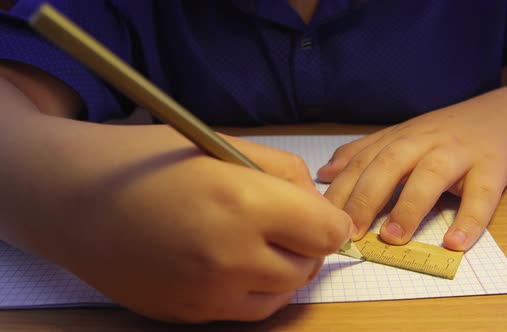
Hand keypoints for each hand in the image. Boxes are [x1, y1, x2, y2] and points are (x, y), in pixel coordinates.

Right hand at [21, 124, 351, 322]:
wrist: (74, 199)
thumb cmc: (148, 160)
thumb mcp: (223, 145)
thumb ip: (284, 172)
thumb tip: (320, 207)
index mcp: (242, 203)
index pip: (325, 231)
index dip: (330, 220)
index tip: (319, 214)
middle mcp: (230, 257)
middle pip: (308, 266)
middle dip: (306, 244)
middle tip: (285, 223)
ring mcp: (208, 294)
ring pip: (282, 294)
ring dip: (284, 270)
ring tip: (258, 243)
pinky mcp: (189, 314)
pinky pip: (246, 310)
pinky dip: (253, 289)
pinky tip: (233, 262)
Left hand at [317, 103, 506, 250]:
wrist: (499, 118)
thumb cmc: (440, 136)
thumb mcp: (399, 138)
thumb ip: (362, 154)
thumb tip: (325, 173)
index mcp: (398, 139)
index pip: (363, 163)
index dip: (343, 190)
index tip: (324, 218)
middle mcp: (424, 143)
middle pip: (391, 165)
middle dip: (367, 197)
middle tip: (351, 232)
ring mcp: (458, 153)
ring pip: (431, 176)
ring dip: (410, 207)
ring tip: (393, 238)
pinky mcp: (492, 167)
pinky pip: (482, 195)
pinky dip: (470, 220)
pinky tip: (455, 243)